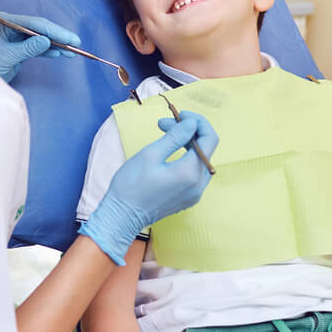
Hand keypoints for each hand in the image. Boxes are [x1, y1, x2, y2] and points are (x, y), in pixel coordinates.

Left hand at [0, 11, 79, 81]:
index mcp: (4, 21)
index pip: (33, 23)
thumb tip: (47, 41)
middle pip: (39, 28)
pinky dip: (48, 51)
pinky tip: (59, 53)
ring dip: (55, 44)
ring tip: (72, 51)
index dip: (53, 30)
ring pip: (40, 38)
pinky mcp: (18, 47)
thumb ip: (27, 48)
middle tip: (75, 43)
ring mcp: (15, 36)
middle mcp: (10, 25)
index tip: (68, 38)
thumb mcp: (7, 56)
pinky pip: (36, 47)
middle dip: (57, 36)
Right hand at [80, 111, 218, 264]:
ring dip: (187, 143)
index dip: (197, 122)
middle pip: (206, 148)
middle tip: (164, 123)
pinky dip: (185, 157)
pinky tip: (168, 153)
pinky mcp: (188, 198)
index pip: (209, 138)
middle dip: (188, 131)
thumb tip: (191, 123)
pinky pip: (194, 172)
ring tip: (164, 135)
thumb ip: (175, 137)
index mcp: (190, 172)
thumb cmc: (131, 184)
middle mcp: (198, 184)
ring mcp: (195, 193)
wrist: (122, 216)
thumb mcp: (151, 154)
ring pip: (200, 159)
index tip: (180, 115)